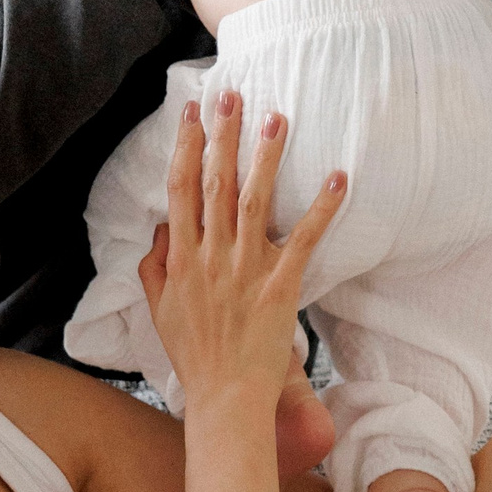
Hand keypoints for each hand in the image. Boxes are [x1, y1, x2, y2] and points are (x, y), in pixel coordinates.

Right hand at [139, 95, 345, 408]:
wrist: (225, 397)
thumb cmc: (194, 354)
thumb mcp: (160, 308)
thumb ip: (154, 265)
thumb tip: (161, 227)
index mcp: (181, 258)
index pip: (180, 188)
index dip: (186, 146)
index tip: (192, 112)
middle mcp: (211, 256)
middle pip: (216, 183)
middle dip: (224, 135)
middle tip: (233, 95)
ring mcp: (246, 269)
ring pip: (255, 200)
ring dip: (266, 156)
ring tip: (276, 117)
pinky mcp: (280, 285)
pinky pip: (304, 238)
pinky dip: (322, 206)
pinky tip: (337, 175)